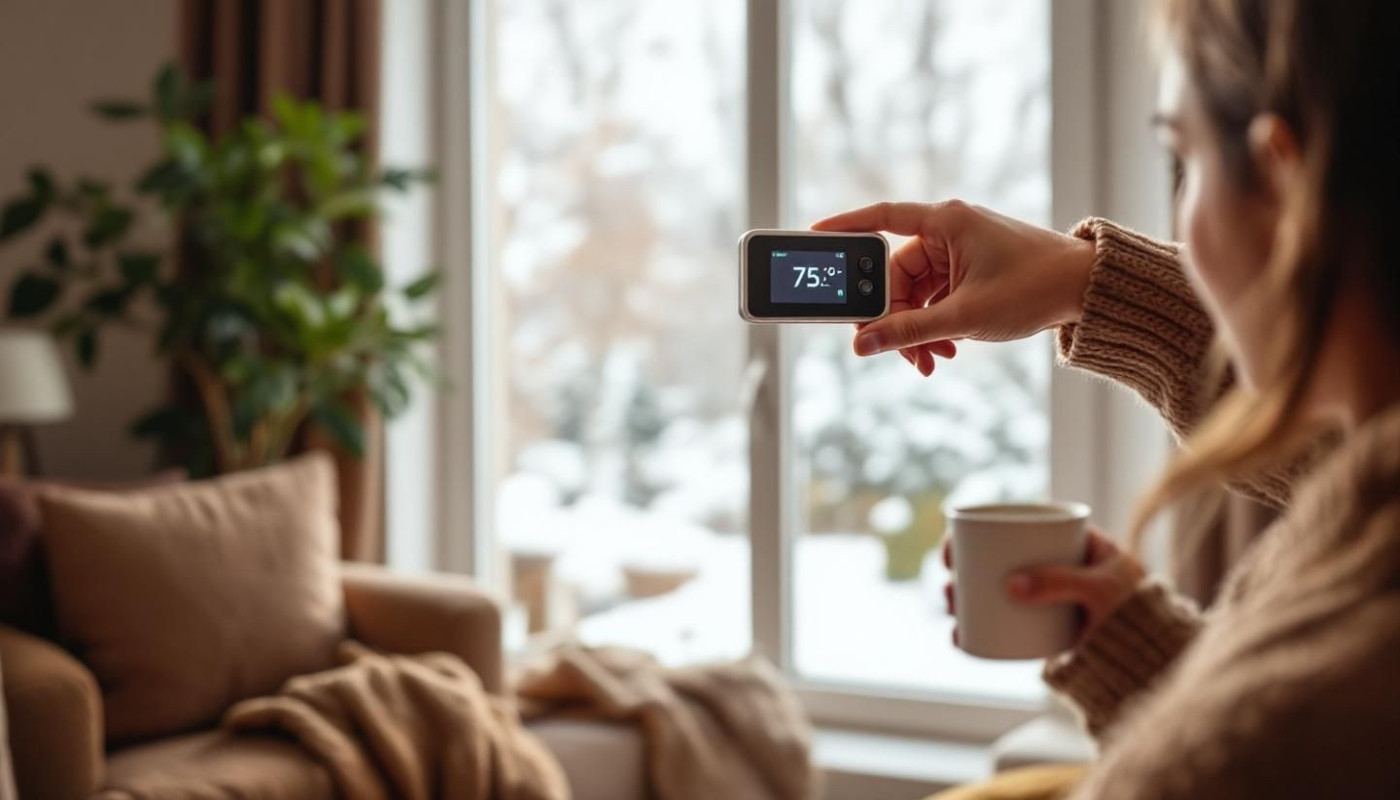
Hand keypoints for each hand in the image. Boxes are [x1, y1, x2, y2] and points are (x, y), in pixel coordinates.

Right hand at [812, 201, 1095, 375]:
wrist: (1088, 291)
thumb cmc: (1035, 288)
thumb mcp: (965, 317)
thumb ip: (909, 330)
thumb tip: (863, 345)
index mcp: (945, 222)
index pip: (880, 218)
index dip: (844, 227)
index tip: (813, 236)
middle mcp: (948, 231)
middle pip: (894, 274)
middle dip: (892, 316)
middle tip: (891, 350)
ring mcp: (958, 252)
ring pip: (914, 293)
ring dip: (915, 328)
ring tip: (930, 360)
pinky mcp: (969, 271)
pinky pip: (934, 298)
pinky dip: (933, 325)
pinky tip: (943, 351)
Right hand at [942, 528, 1145, 649]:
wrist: (1154, 660)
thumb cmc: (1137, 612)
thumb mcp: (1101, 589)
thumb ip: (1060, 582)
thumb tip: (1009, 585)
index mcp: (1070, 540)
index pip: (1017, 524)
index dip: (978, 528)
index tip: (956, 540)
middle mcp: (1052, 566)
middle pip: (996, 559)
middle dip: (963, 568)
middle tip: (949, 578)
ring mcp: (1046, 598)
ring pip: (994, 592)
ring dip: (963, 596)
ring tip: (951, 606)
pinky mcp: (1043, 629)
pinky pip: (1003, 625)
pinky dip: (979, 630)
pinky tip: (960, 635)